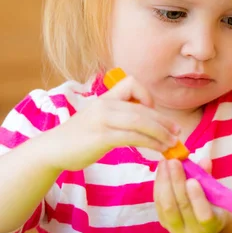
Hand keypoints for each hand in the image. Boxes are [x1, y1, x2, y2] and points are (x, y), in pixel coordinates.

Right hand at [43, 74, 179, 171]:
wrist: (52, 149)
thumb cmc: (79, 137)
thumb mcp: (99, 118)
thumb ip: (119, 116)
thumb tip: (146, 124)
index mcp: (105, 97)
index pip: (132, 83)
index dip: (147, 96)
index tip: (153, 113)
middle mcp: (105, 104)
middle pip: (142, 108)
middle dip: (163, 121)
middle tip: (178, 132)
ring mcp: (103, 120)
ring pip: (140, 121)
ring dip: (161, 132)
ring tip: (172, 143)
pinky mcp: (101, 136)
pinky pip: (133, 137)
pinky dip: (150, 143)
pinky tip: (159, 150)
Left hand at [154, 158, 226, 232]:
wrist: (203, 226)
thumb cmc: (213, 205)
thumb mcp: (216, 194)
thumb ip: (209, 178)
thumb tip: (204, 161)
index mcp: (212, 226)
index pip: (204, 216)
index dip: (197, 198)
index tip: (192, 180)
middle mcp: (193, 232)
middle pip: (182, 207)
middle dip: (176, 182)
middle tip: (174, 162)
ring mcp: (176, 230)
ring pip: (167, 206)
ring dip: (164, 182)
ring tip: (164, 163)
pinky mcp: (164, 224)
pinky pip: (158, 204)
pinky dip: (158, 186)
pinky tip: (160, 172)